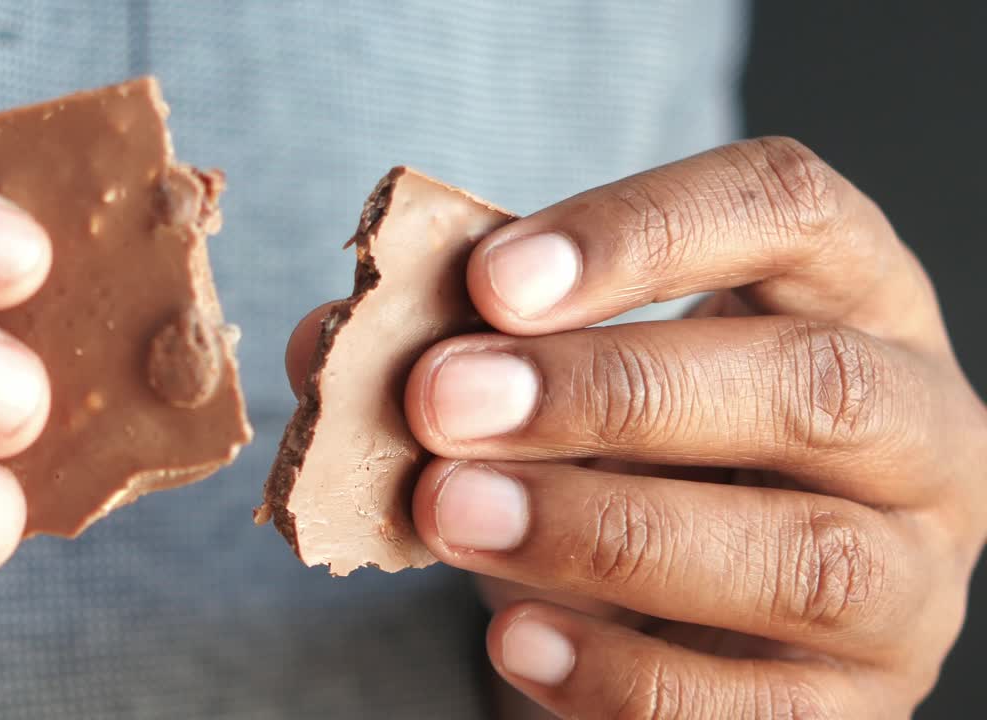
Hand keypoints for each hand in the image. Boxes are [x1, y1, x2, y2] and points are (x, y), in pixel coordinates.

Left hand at [396, 137, 986, 717]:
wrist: (712, 593)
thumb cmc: (644, 446)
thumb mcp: (572, 371)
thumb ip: (467, 344)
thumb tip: (325, 344)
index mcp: (850, 293)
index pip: (782, 210)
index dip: (638, 233)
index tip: (491, 277)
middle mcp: (916, 424)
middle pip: (809, 387)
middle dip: (610, 392)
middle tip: (442, 401)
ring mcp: (909, 574)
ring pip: (805, 556)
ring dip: (606, 533)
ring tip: (450, 512)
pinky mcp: (860, 703)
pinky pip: (767, 710)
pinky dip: (625, 677)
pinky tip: (515, 637)